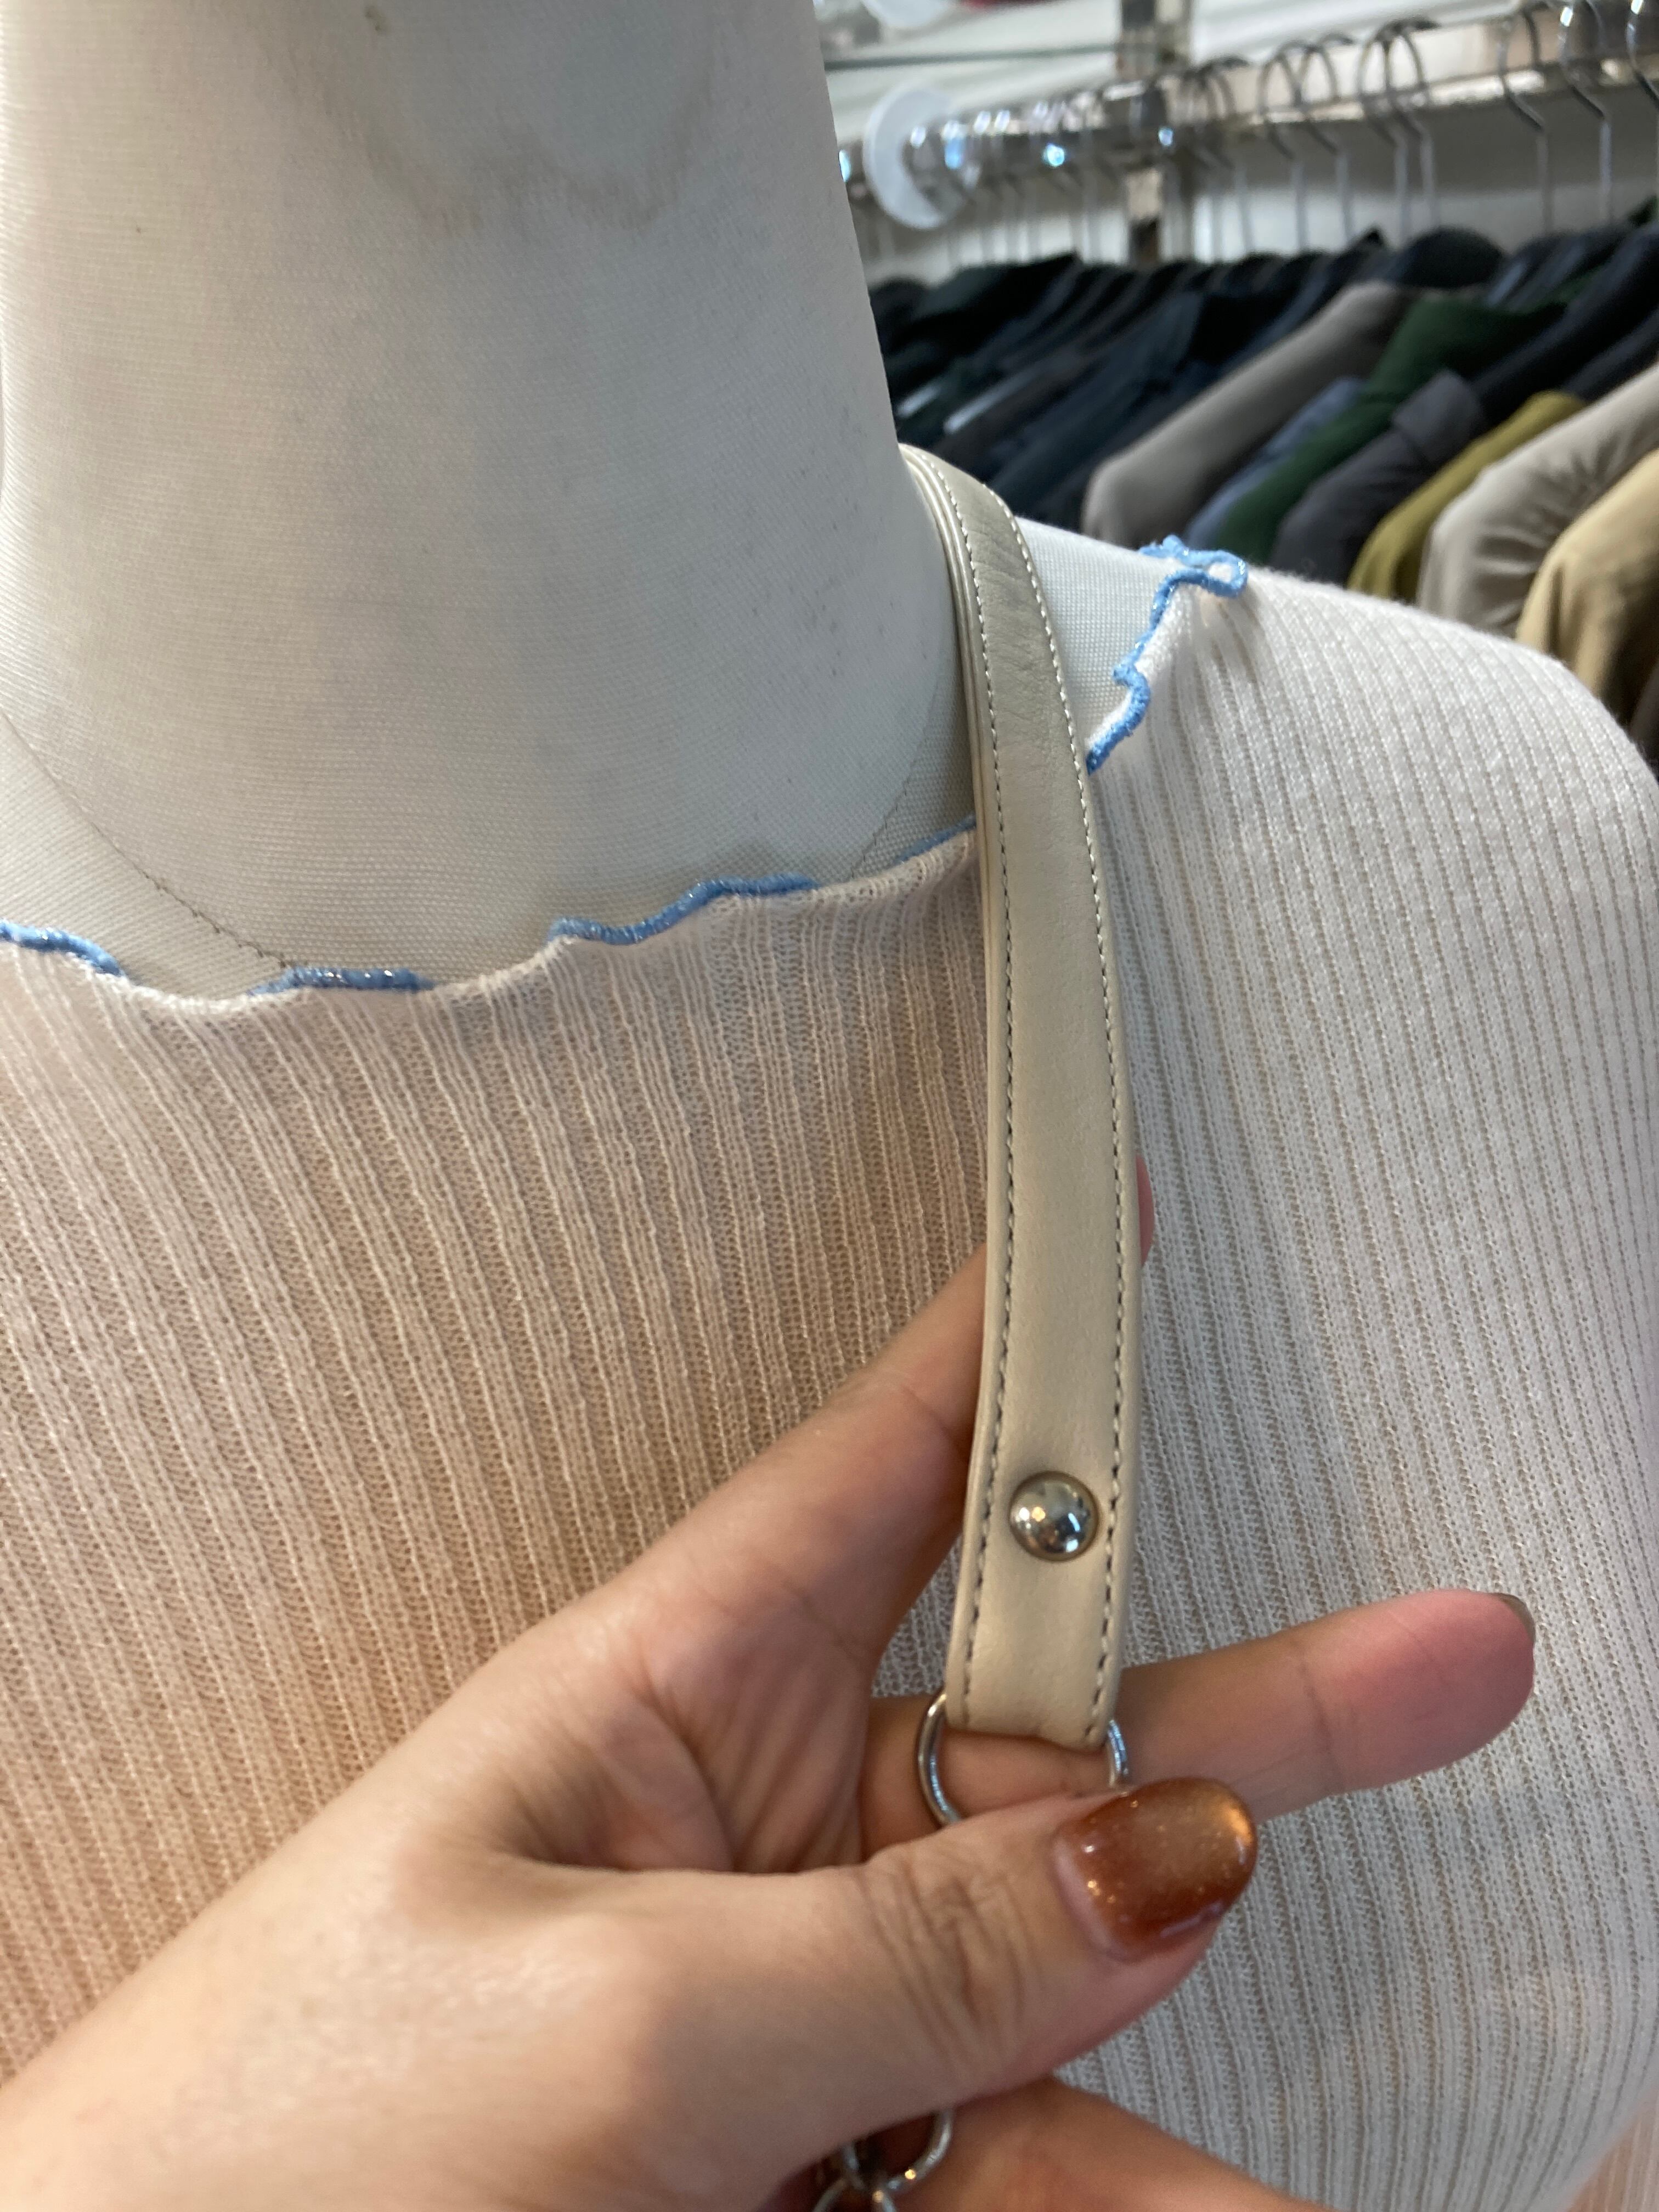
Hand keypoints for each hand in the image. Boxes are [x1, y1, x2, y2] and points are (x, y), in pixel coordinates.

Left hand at [0, 1222, 1532, 2210]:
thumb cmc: (271, 2154)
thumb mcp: (616, 2014)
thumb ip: (906, 1939)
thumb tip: (1163, 1856)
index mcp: (661, 1697)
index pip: (882, 1470)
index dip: (1012, 1344)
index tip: (1115, 1229)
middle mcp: (745, 1839)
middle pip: (1038, 1737)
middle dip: (1247, 1709)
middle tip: (1445, 1661)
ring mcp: (787, 2018)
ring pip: (1047, 1999)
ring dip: (1171, 2100)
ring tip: (1275, 2211)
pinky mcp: (802, 2172)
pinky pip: (1006, 2161)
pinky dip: (1111, 2195)